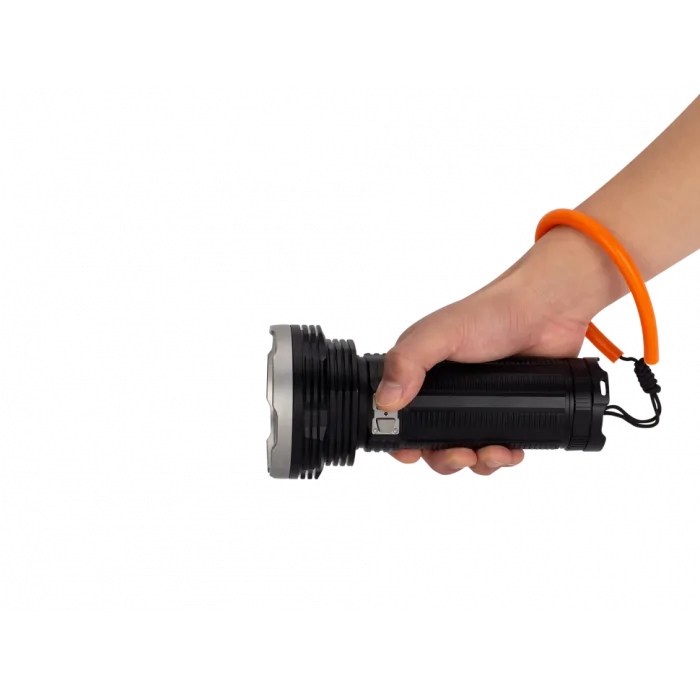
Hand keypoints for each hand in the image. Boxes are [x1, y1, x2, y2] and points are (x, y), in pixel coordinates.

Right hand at [376, 225, 623, 475]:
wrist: (547, 311)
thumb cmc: (490, 313)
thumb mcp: (440, 334)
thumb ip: (408, 361)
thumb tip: (386, 400)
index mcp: (419, 374)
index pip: (397, 416)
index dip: (399, 441)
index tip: (410, 454)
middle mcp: (444, 392)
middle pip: (431, 443)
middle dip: (444, 458)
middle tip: (460, 456)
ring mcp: (475, 404)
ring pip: (465, 451)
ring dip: (476, 463)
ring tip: (492, 453)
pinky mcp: (505, 412)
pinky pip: (496, 448)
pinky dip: (501, 457)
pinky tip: (511, 450)